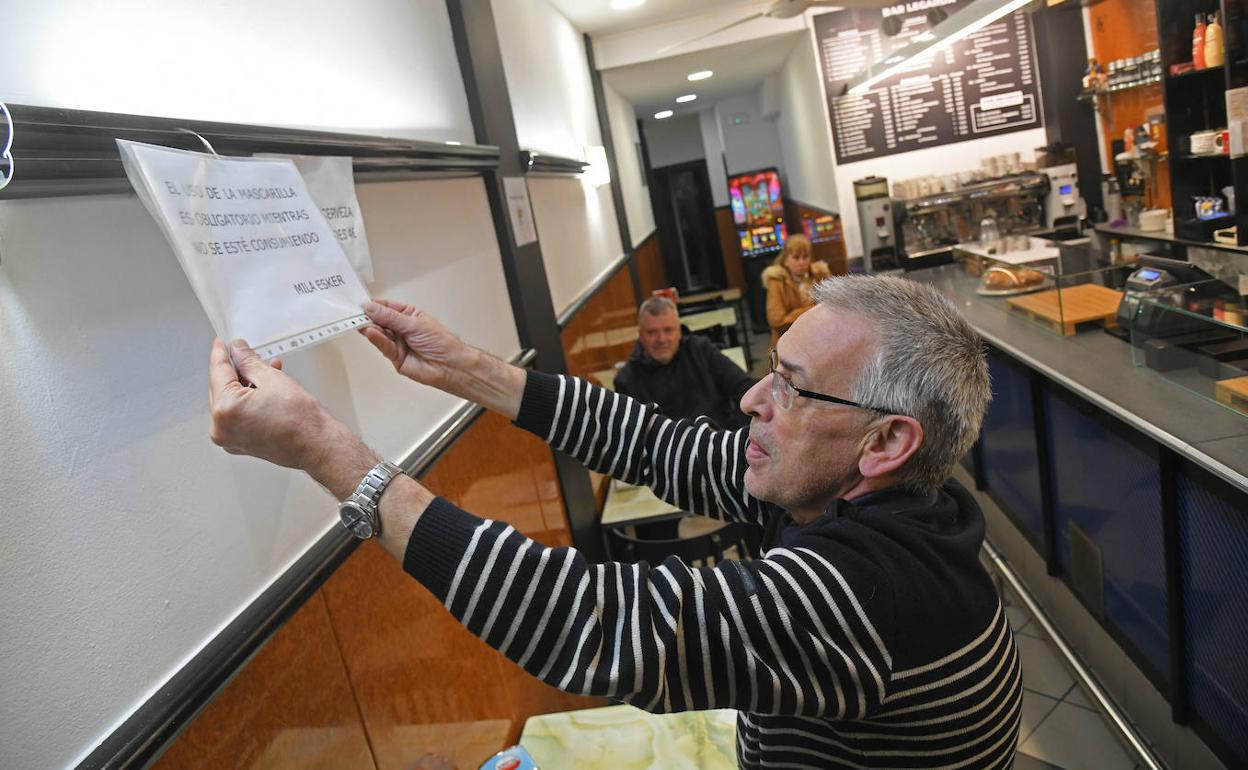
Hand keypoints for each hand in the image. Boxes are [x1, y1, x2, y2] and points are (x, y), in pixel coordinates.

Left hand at [208, 338, 354, 474]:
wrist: (317, 446)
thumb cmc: (301, 421)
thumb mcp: (273, 379)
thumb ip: (249, 362)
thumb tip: (238, 351)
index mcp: (225, 409)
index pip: (217, 371)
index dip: (221, 353)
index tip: (222, 343)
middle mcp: (221, 427)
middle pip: (221, 387)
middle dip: (236, 370)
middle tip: (249, 355)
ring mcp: (229, 438)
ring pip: (230, 401)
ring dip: (245, 384)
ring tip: (265, 373)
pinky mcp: (239, 443)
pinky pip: (236, 415)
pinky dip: (247, 401)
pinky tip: (262, 390)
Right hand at [360, 300, 469, 388]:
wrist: (450, 365)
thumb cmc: (441, 343)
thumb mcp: (414, 324)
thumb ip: (391, 317)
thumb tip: (372, 308)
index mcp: (409, 315)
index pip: (387, 307)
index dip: (374, 305)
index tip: (362, 304)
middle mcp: (402, 329)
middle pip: (380, 321)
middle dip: (369, 317)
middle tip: (356, 313)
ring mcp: (398, 343)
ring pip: (379, 334)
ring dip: (370, 328)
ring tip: (361, 323)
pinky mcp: (395, 357)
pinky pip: (383, 347)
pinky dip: (376, 339)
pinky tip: (370, 333)